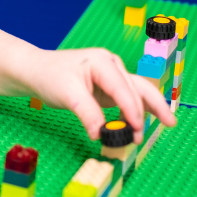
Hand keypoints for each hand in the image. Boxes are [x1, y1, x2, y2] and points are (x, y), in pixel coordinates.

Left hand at [24, 48, 175, 143]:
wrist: (36, 71)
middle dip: (146, 112)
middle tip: (160, 128)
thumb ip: (87, 113)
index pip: (123, 88)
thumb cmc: (50, 76)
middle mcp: (112, 67)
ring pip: (137, 94)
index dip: (132, 109)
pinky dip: (132, 115)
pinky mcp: (109, 89)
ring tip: (146, 133)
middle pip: (137, 90)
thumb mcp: (67, 95)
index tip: (136, 128)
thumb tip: (101, 134)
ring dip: (145, 113)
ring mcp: (112, 77)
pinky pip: (127, 101)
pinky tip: (133, 129)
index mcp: (103, 62)